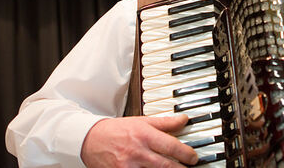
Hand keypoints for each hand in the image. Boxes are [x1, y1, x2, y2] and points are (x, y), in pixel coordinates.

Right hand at [80, 115, 197, 167]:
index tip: (193, 158)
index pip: (171, 146)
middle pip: (165, 165)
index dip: (186, 153)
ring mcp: (128, 166)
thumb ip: (165, 123)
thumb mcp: (142, 121)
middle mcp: (137, 152)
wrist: (90, 139)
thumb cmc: (117, 130)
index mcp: (144, 135)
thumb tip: (184, 119)